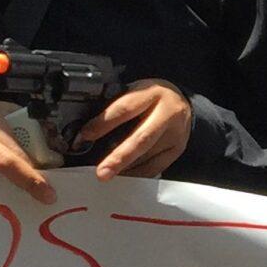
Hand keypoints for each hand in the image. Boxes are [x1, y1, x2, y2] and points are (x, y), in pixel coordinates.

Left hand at [74, 79, 192, 179]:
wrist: (182, 102)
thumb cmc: (150, 98)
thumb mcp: (134, 91)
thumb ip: (116, 105)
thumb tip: (88, 129)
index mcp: (152, 93)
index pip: (125, 108)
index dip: (104, 123)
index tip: (85, 136)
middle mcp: (167, 113)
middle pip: (141, 138)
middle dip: (119, 157)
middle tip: (102, 171)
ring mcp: (175, 133)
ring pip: (148, 156)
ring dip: (126, 168)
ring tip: (107, 174)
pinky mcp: (177, 149)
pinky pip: (156, 166)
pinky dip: (137, 173)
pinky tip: (124, 175)